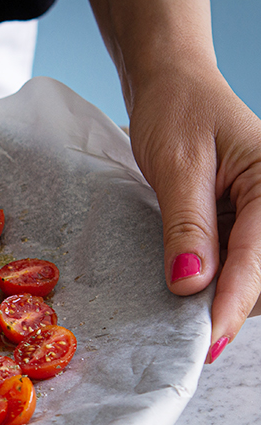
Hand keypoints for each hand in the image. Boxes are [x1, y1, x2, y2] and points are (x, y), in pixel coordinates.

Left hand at [127, 61, 260, 361]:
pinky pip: (236, 260)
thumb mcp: (177, 166)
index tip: (208, 339)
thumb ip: (187, 226)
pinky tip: (187, 284)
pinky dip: (214, 279)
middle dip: (231, 305)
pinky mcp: (244, 219)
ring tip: (182, 314)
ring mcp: (260, 211)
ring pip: (252, 273)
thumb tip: (192, 285)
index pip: (258, 258)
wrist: (172, 85)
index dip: (232, 303)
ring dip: (221, 296)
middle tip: (192, 334)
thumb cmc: (177, 110)